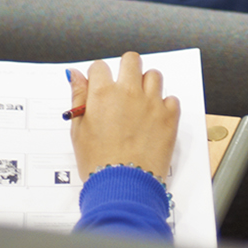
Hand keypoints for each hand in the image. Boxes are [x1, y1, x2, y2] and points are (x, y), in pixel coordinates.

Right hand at [67, 52, 179, 181]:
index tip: (100, 87)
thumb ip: (79, 98)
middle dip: (126, 69)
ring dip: (147, 85)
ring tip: (140, 103)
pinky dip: (164, 106)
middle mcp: (129, 93)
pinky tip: (153, 120)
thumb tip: (76, 76)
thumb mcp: (79, 131)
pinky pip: (171, 99)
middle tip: (123, 87)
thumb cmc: (98, 163)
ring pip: (154, 75)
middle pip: (131, 59)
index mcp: (104, 94)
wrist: (124, 187)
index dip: (98, 76)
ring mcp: (152, 103)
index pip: (100, 66)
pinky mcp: (170, 116)